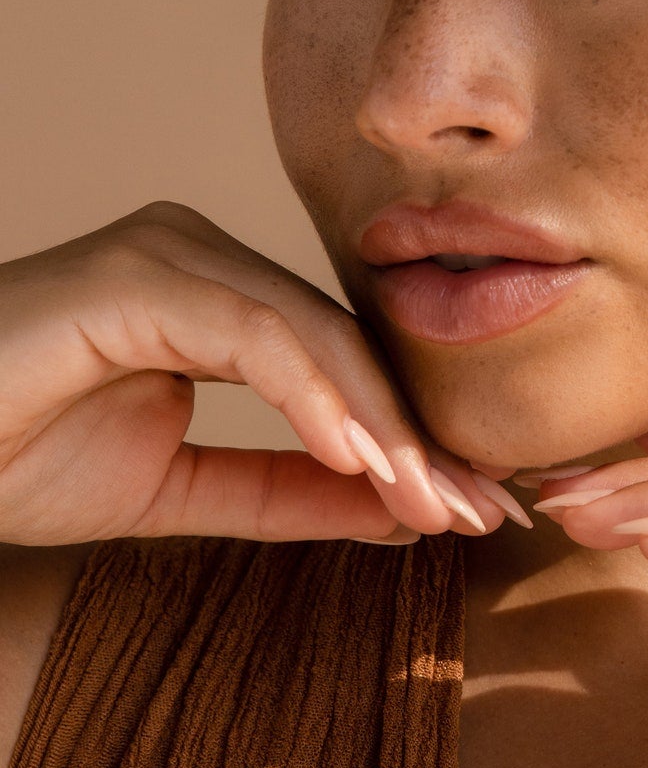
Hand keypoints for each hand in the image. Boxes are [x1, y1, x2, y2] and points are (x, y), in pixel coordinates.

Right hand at [0, 199, 511, 545]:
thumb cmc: (12, 456)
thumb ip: (288, 491)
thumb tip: (404, 507)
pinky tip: (355, 456)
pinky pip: (252, 333)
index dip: (412, 437)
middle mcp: (202, 258)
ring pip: (313, 336)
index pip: (345, 364)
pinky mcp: (135, 274)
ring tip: (429, 500)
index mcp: (217, 296)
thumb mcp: (179, 490)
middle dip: (417, 435)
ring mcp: (170, 255)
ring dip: (379, 425)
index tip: (473, 510)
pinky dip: (312, 396)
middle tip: (482, 513)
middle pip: (345, 346)